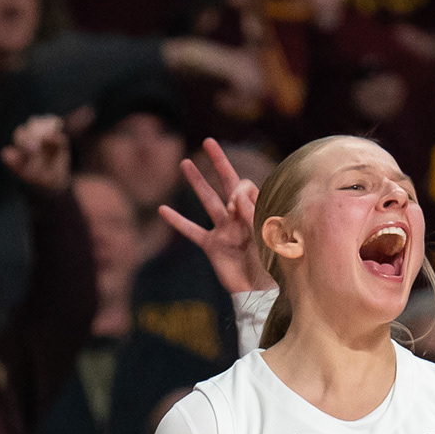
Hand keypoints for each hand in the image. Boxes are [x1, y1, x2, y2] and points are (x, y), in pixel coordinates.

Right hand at [161, 136, 273, 294]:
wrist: (260, 292)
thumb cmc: (271, 265)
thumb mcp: (266, 236)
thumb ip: (252, 214)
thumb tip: (235, 196)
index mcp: (256, 211)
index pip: (243, 188)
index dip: (238, 191)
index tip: (235, 208)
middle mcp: (239, 216)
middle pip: (227, 182)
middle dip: (218, 161)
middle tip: (208, 141)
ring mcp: (223, 230)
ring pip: (207, 200)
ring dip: (196, 181)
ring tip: (185, 163)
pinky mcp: (211, 246)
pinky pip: (191, 231)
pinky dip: (177, 221)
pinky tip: (163, 210)